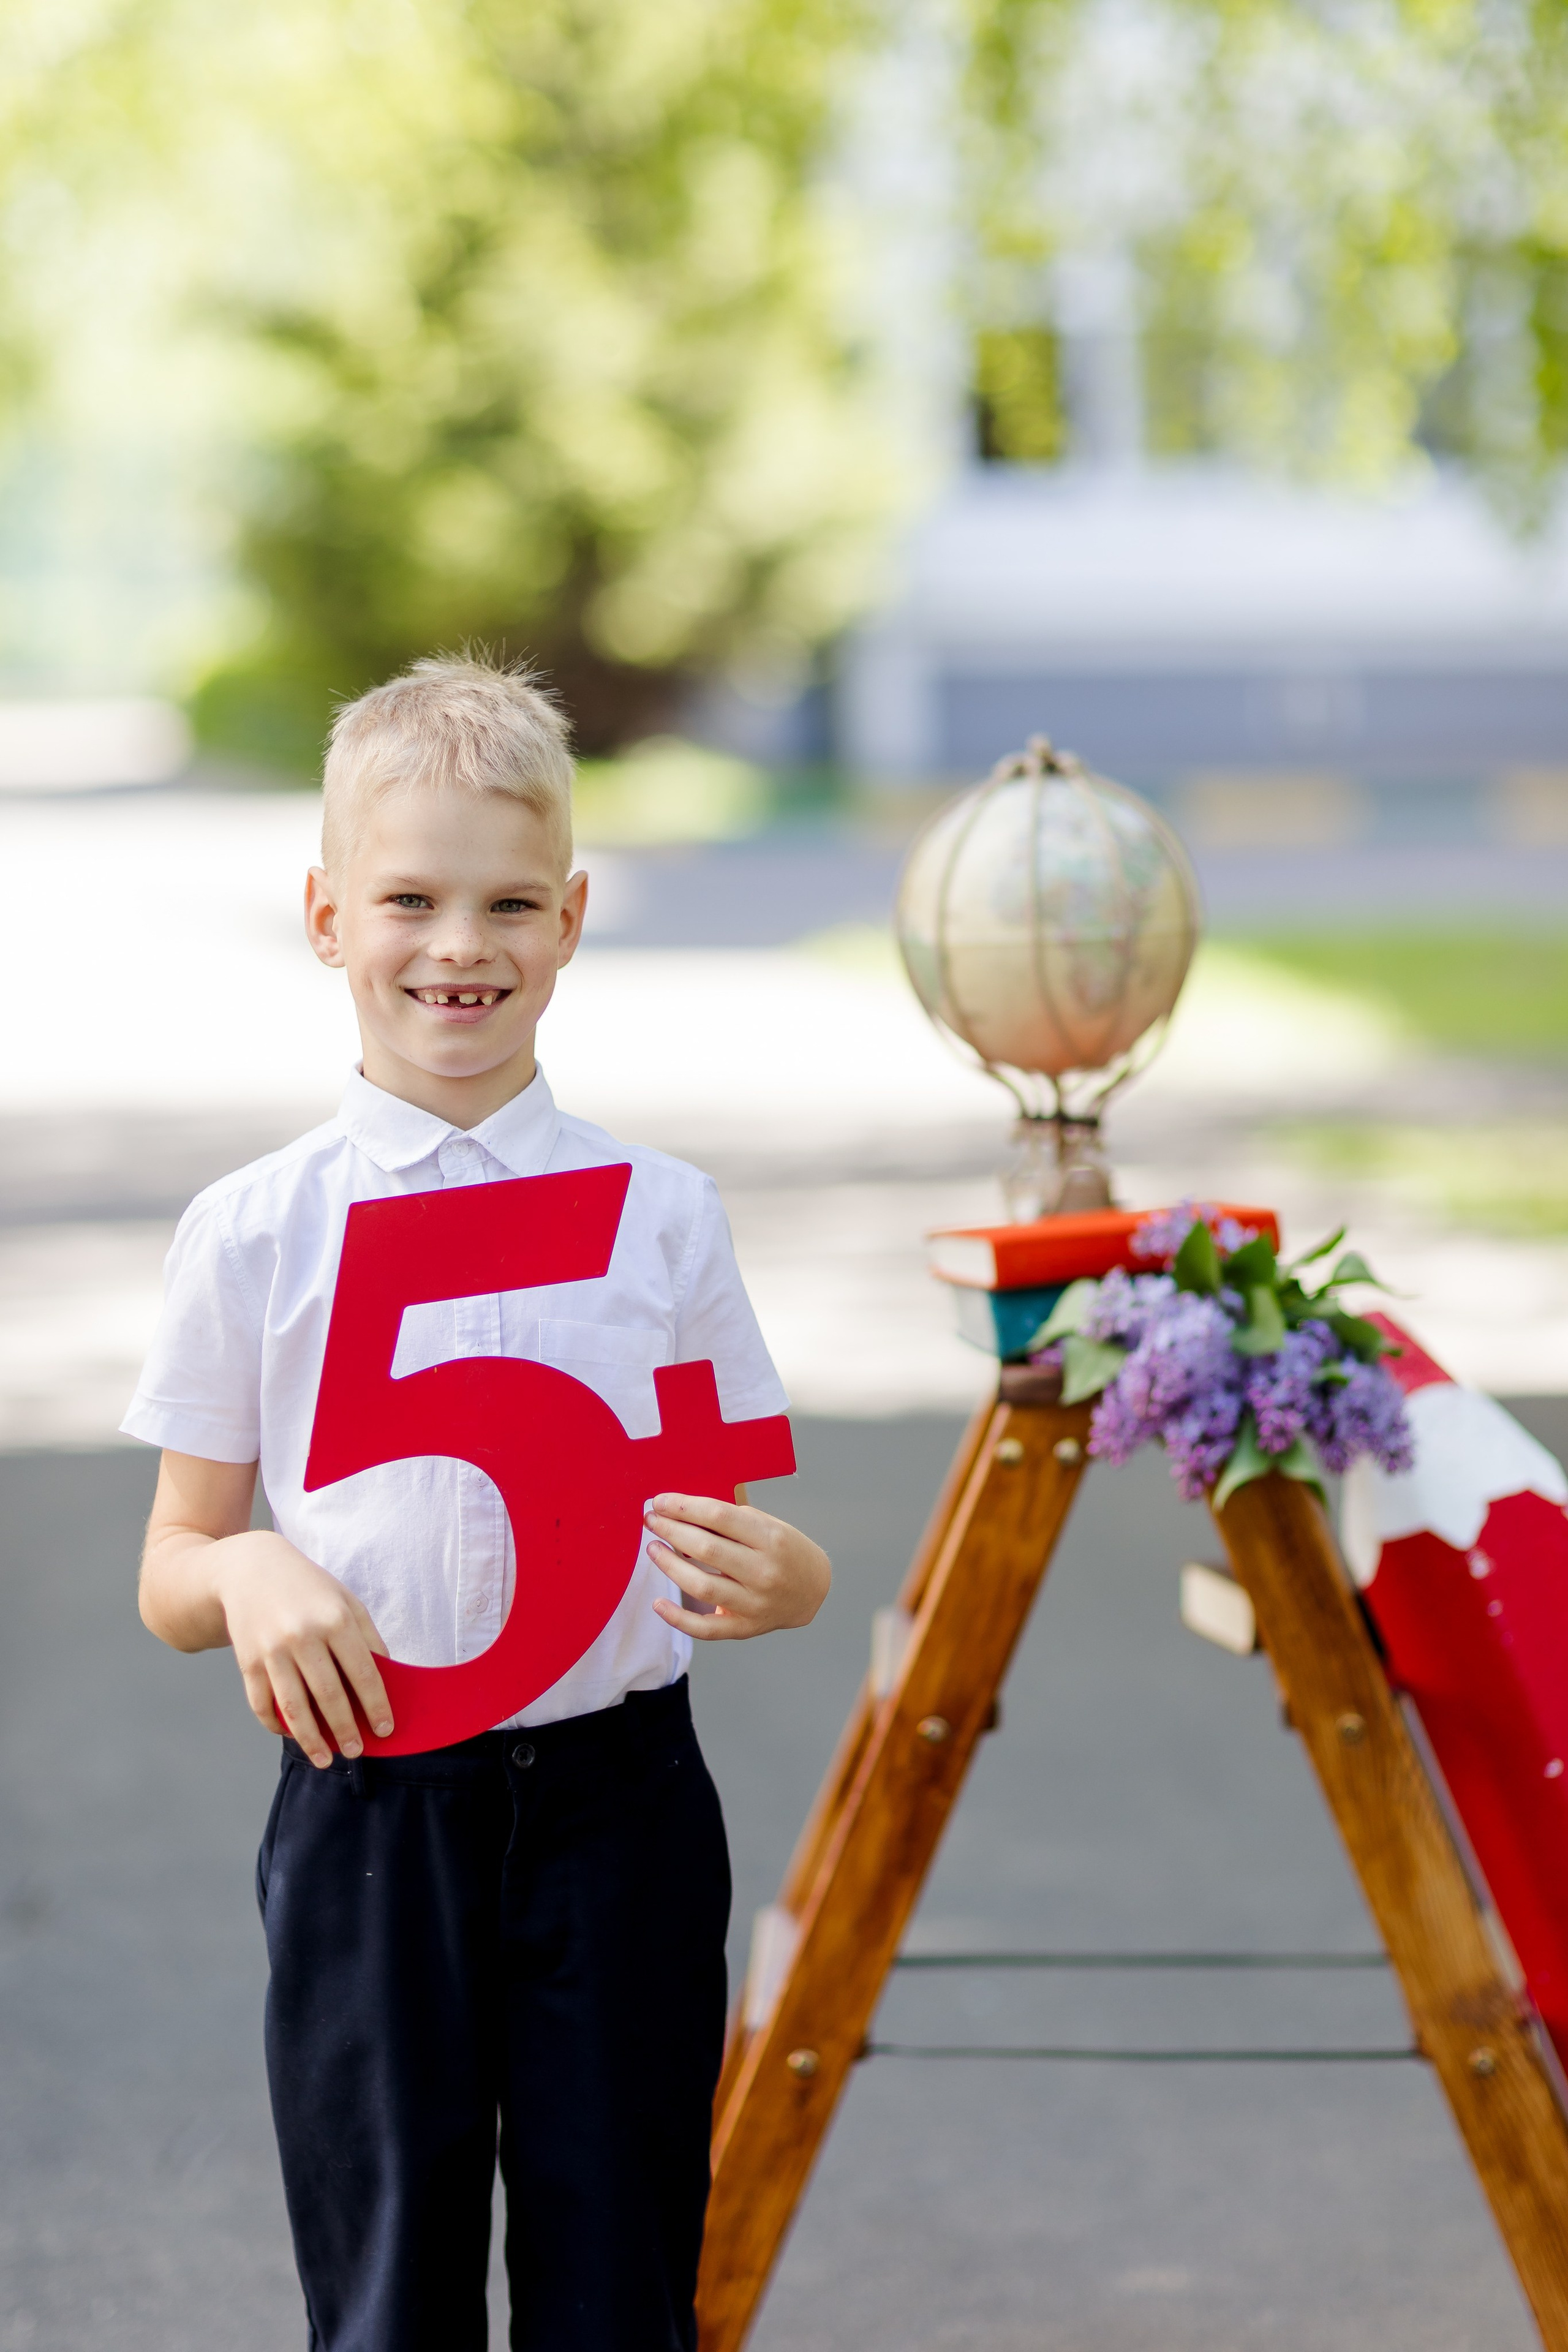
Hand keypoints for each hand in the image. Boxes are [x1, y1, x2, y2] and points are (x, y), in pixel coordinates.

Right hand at [216, 1532, 393, 1765]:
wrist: (250, 1569)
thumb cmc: (308, 1588)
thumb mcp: (346, 1600)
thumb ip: (368, 1638)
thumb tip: (386, 1681)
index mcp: (335, 1619)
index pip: (362, 1673)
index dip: (376, 1705)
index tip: (386, 1729)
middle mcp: (303, 1636)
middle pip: (329, 1696)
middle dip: (345, 1730)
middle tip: (357, 1751)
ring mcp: (272, 1651)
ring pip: (294, 1708)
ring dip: (311, 1740)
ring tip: (326, 1759)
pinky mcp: (248, 1662)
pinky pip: (263, 1705)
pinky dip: (277, 1725)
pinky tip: (293, 1735)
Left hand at [644, 1494, 830, 1640]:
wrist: (812, 1590)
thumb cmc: (784, 1551)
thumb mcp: (768, 1525)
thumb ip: (730, 1519)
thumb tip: (681, 1510)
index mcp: (771, 1538)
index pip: (719, 1516)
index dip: (684, 1507)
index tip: (661, 1501)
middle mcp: (764, 1572)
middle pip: (707, 1549)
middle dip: (672, 1531)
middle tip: (651, 1520)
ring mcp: (754, 1603)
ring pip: (702, 1586)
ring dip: (670, 1566)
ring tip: (653, 1549)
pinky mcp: (744, 1628)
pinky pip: (705, 1628)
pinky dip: (678, 1618)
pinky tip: (659, 1603)